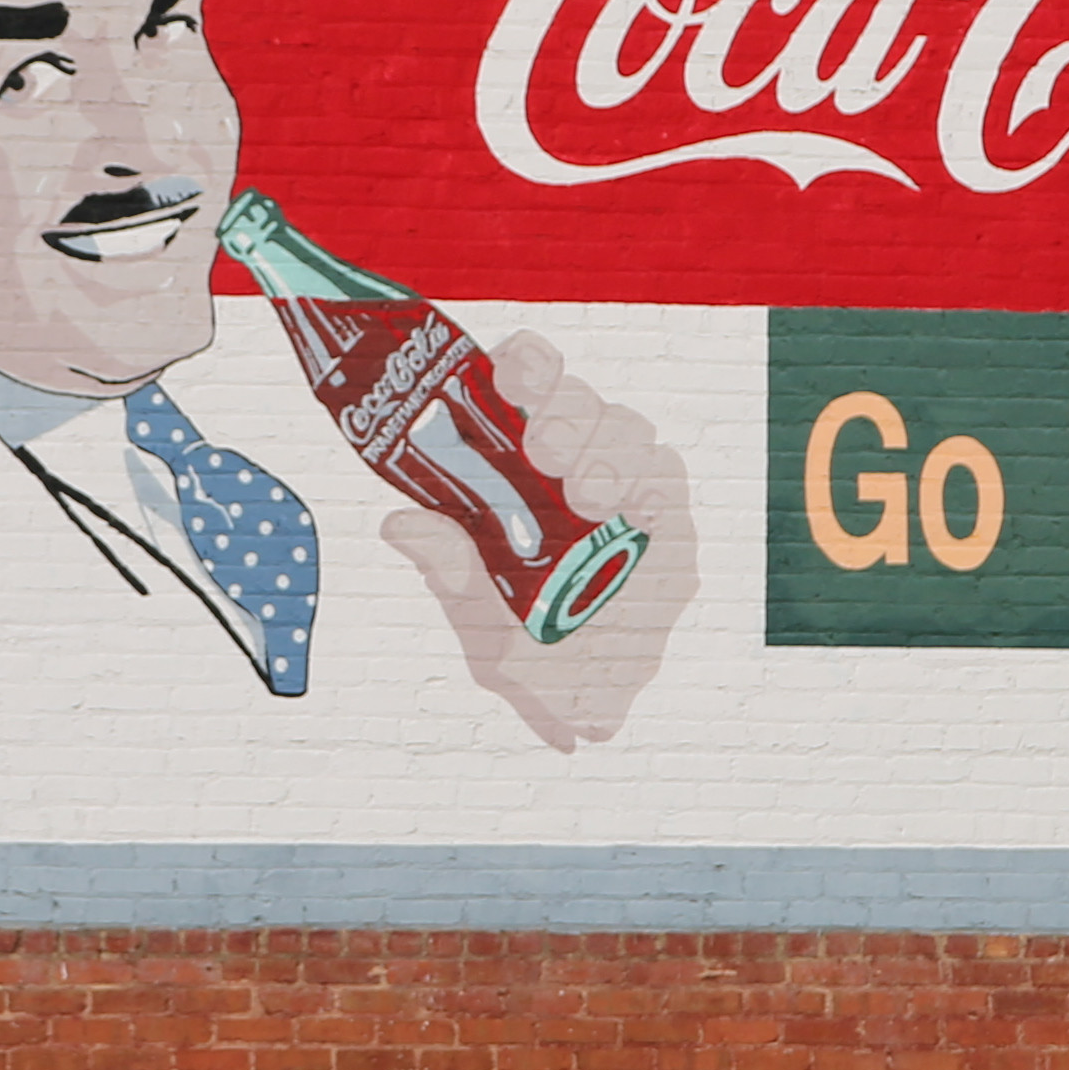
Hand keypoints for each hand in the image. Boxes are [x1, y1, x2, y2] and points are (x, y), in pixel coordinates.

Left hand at [376, 330, 695, 754]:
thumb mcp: (477, 615)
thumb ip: (451, 569)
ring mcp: (626, 484)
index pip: (526, 384)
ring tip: (588, 497)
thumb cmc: (521, 643)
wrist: (579, 703)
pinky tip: (636, 512)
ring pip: (630, 431)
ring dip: (609, 454)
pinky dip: (653, 488)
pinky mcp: (668, 521)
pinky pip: (669, 482)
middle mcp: (574, 458)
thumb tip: (399, 524)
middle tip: (544, 452)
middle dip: (566, 415)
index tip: (508, 378)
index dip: (524, 366)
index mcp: (519, 458)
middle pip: (581, 401)